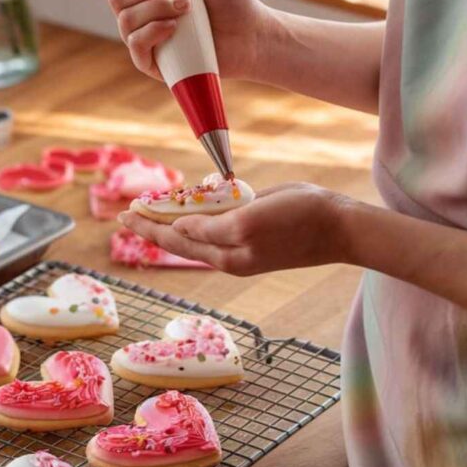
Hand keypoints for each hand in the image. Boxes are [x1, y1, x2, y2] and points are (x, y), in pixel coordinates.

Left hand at [118, 183, 349, 275]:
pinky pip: (215, 231)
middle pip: (180, 241)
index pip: (175, 239)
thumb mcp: (250, 219)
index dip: (148, 226)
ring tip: (149, 213)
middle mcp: (229, 253)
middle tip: (126, 214)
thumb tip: (179, 227)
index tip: (126, 213)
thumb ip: (212, 227)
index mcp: (226, 252)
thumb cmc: (299, 219)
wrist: (340, 227)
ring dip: (170, 225)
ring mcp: (242, 247)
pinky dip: (195, 222)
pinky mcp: (255, 237)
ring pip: (195, 237)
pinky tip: (187, 212)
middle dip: (152, 227)